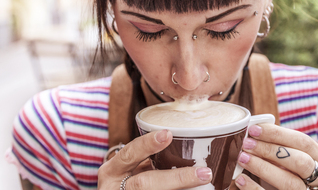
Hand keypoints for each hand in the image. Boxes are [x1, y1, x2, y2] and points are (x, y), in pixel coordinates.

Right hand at [98, 130, 212, 188]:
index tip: (168, 134)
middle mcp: (115, 187)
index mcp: (112, 171)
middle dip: (178, 179)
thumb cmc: (124, 179)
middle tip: (204, 173)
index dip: (147, 144)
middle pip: (145, 184)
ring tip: (205, 181)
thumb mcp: (128, 167)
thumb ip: (146, 158)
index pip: (129, 154)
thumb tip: (184, 141)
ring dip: (182, 189)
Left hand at [235, 124, 317, 189]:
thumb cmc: (290, 178)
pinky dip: (255, 188)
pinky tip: (241, 180)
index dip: (278, 134)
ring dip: (263, 167)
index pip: (304, 142)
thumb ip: (280, 149)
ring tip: (242, 158)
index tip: (254, 129)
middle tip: (247, 143)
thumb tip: (254, 132)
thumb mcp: (292, 163)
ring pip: (291, 182)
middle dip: (271, 150)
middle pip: (301, 161)